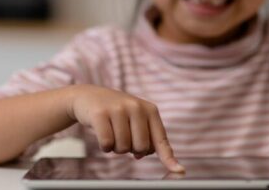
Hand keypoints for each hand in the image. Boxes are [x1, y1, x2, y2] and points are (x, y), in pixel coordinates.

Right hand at [66, 84, 184, 172]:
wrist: (89, 97)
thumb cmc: (117, 113)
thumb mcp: (137, 120)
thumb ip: (149, 139)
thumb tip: (155, 160)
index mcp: (150, 110)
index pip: (161, 139)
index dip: (168, 158)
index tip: (179, 171)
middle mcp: (136, 107)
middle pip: (141, 147)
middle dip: (130, 149)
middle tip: (123, 136)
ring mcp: (118, 109)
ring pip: (123, 148)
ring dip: (115, 147)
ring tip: (112, 132)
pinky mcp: (100, 113)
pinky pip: (107, 144)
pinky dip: (104, 146)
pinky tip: (102, 134)